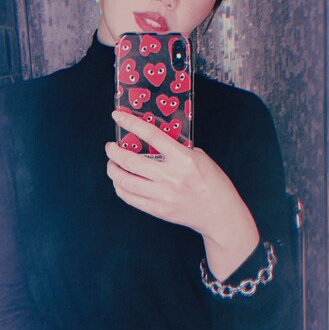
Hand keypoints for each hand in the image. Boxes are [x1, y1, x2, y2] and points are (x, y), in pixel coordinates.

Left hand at [106, 110, 259, 278]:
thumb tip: (151, 140)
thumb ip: (175, 149)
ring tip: (112, 164)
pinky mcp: (158, 210)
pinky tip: (119, 181)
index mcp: (183, 159)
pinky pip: (130, 198)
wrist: (218, 213)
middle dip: (114, 152)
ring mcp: (162, 195)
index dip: (131, 123)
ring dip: (113, 170)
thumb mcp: (199, 157)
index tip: (117, 116)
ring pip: (125, 181)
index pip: (151, 135)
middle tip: (110, 147)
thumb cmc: (212, 182)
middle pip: (130, 161)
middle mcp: (170, 177)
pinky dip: (120, 187)